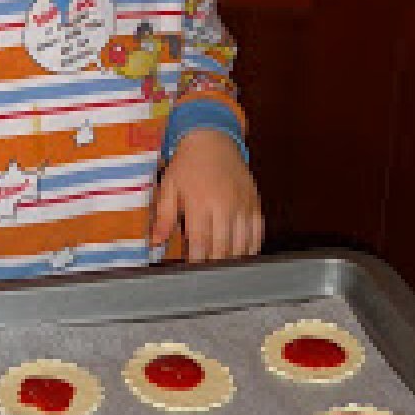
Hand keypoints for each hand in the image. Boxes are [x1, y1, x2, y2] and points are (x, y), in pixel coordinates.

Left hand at [150, 129, 261, 262]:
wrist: (213, 139)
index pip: (201, 243)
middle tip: (206, 274)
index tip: (191, 274)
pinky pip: (258, 233)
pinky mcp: (255, 202)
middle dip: (214, 265)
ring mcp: (243, 204)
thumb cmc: (187, 164)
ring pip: (243, 245)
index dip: (197, 262)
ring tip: (222, 269)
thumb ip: (163, 216)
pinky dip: (251, 248)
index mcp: (200, 202)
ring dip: (233, 260)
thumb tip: (156, 242)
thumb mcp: (169, 186)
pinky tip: (242, 256)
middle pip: (223, 248)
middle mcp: (225, 205)